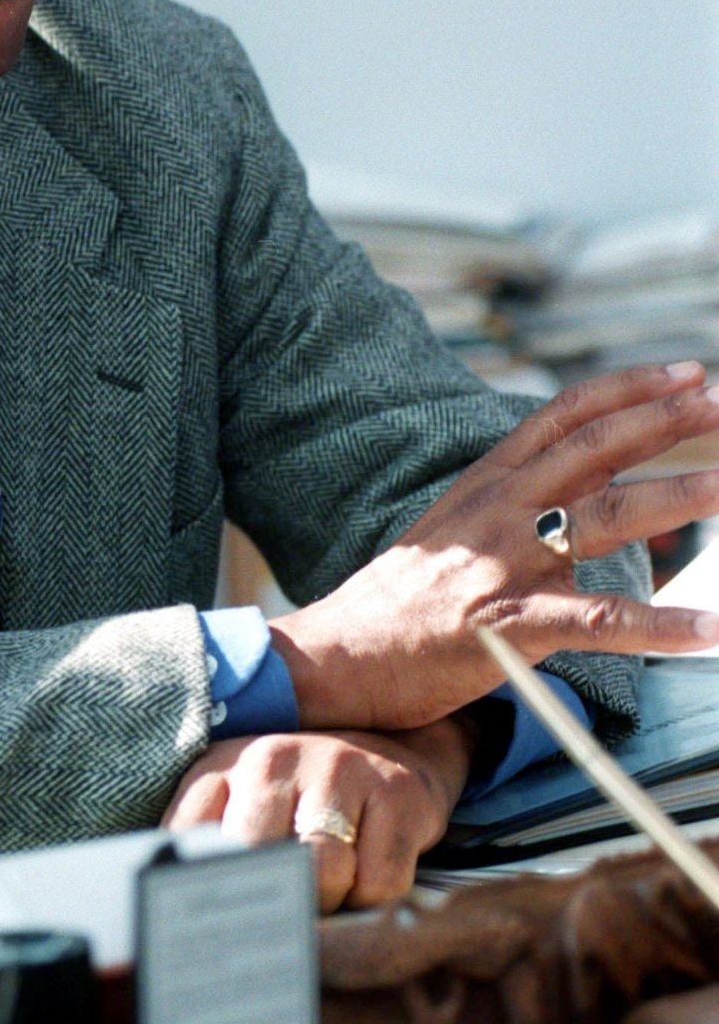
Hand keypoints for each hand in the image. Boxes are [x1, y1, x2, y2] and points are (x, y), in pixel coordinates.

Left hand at [162, 716, 474, 912]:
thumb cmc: (298, 803)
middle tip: (284, 909)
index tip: (214, 920)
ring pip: (323, 874)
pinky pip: (379, 882)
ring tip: (330, 884)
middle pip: (256, 859)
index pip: (188, 837)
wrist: (387, 755)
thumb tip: (186, 927)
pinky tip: (370, 868)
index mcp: (221, 767)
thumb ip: (206, 854)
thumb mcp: (238, 815)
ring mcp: (335, 766)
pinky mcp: (395, 789)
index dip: (200, 889)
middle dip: (273, 900)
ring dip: (329, 901)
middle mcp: (270, 757)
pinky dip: (374, 898)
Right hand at [270, 362, 718, 732]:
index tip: (686, 373)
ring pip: (606, 517)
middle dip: (667, 423)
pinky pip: (597, 622)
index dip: (629, 389)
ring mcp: (505, 562)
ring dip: (678, 497)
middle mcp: (501, 508)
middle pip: (596, 450)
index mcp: (489, 480)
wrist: (342, 650)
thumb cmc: (405, 596)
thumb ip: (525, 499)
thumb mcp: (458, 524)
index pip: (566, 414)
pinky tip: (707, 630)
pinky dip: (659, 626)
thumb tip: (600, 481)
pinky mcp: (510, 624)